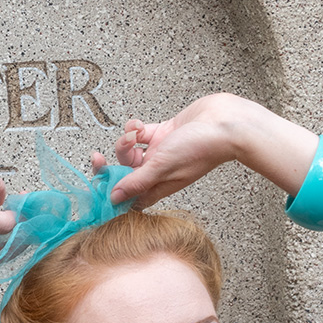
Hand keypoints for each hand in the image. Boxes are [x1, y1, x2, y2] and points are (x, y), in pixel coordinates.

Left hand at [89, 94, 244, 207]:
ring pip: (131, 152)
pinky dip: (135, 129)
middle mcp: (158, 172)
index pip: (128, 197)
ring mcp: (160, 153)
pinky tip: (138, 126)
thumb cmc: (200, 148)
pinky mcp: (164, 134)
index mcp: (158, 186)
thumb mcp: (162, 166)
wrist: (223, 123)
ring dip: (126, 142)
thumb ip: (136, 182)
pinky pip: (141, 134)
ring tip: (133, 136)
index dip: (112, 193)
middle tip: (99, 158)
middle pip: (125, 173)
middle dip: (112, 165)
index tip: (98, 183)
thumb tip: (115, 199)